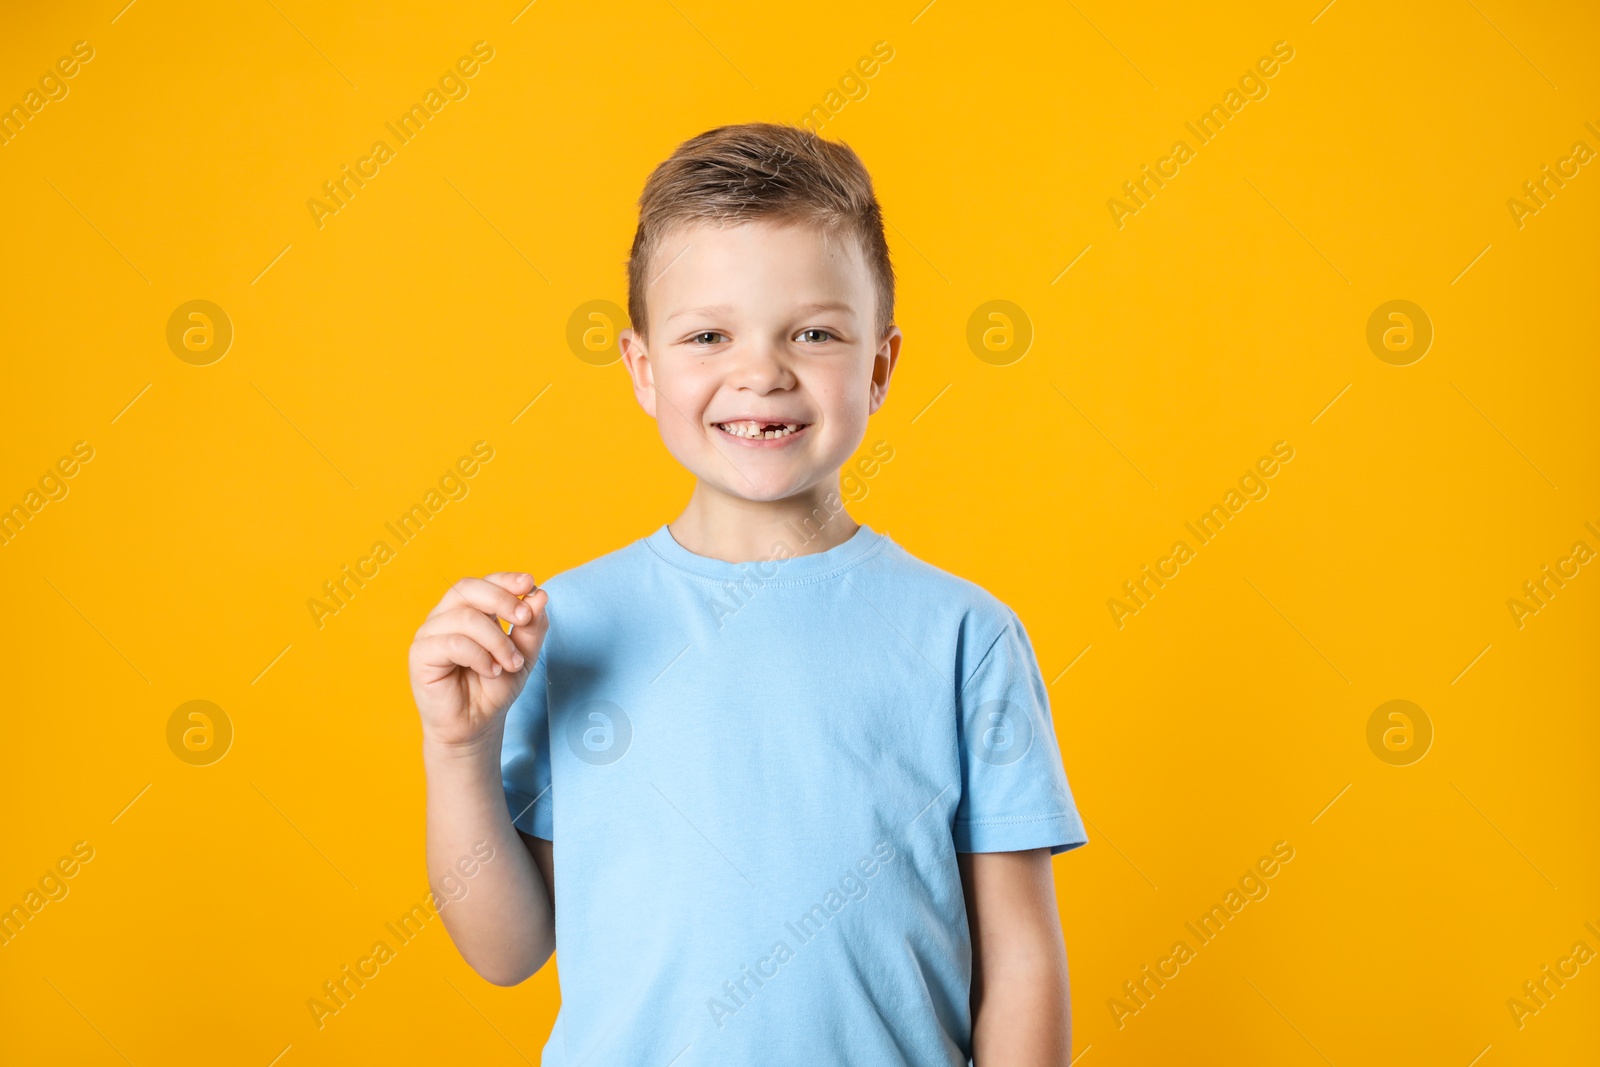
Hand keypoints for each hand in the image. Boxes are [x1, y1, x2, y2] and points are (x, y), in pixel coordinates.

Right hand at [410, 572, 548, 747]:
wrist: (476, 725)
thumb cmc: (494, 688)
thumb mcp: (523, 655)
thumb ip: (532, 627)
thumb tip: (539, 594)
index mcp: (467, 610)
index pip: (482, 583)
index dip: (505, 579)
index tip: (530, 584)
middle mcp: (444, 617)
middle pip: (468, 588)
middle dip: (502, 600)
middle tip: (524, 619)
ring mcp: (429, 634)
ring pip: (466, 618)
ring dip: (497, 640)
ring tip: (510, 664)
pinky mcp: (420, 655)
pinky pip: (453, 643)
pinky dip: (480, 656)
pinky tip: (490, 671)